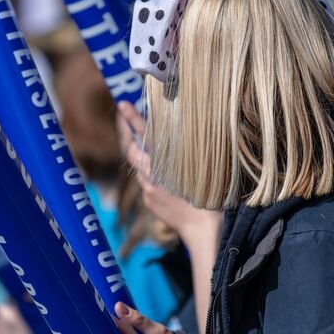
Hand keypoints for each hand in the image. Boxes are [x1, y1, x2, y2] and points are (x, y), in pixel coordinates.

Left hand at [117, 101, 222, 244]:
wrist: (204, 229)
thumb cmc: (211, 195)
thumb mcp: (203, 166)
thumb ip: (187, 151)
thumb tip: (182, 136)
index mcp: (165, 162)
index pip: (145, 135)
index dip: (133, 118)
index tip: (123, 104)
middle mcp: (152, 174)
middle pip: (134, 151)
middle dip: (131, 137)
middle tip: (128, 120)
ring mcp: (148, 189)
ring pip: (141, 169)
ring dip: (146, 161)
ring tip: (160, 158)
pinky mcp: (149, 201)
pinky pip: (147, 185)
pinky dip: (153, 179)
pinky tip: (168, 183)